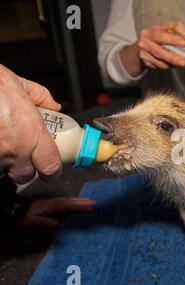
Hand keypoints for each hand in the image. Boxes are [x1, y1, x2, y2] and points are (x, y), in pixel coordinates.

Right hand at [0, 64, 61, 183]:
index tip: (50, 170)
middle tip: (19, 151)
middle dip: (23, 167)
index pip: (50, 167)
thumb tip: (53, 106)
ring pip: (2, 172)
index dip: (51, 171)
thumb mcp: (18, 83)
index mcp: (31, 132)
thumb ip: (40, 97)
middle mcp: (13, 149)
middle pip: (25, 175)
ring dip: (2, 162)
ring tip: (0, 141)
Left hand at [20, 197, 96, 227]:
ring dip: (79, 200)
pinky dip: (72, 201)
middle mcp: (51, 203)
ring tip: (89, 201)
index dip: (79, 207)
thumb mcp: (30, 222)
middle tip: (95, 202)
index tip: (90, 208)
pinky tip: (75, 203)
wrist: (12, 210)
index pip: (67, 207)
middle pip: (69, 201)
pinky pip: (64, 201)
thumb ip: (44, 222)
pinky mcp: (49, 204)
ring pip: (68, 200)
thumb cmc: (21, 217)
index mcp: (49, 207)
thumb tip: (59, 223)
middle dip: (82, 202)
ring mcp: (51, 202)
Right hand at [120, 20, 184, 76]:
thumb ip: (177, 26)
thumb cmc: (158, 34)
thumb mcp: (167, 26)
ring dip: (172, 64)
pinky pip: (160, 66)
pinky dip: (169, 65)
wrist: (145, 44)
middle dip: (172, 57)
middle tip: (183, 61)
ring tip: (182, 63)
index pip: (160, 36)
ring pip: (160, 62)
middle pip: (159, 52)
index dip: (172, 39)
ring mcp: (144, 55)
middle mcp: (145, 44)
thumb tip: (184, 34)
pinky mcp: (147, 63)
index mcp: (149, 33)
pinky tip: (174, 63)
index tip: (183, 43)